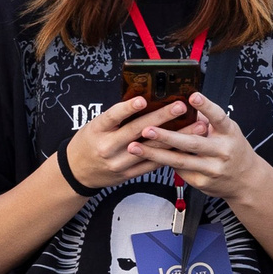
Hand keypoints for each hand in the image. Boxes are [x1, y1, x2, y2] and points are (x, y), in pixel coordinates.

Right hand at [63, 95, 194, 189]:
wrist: (77, 171)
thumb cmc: (88, 143)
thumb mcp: (94, 126)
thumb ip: (116, 117)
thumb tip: (145, 101)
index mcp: (97, 131)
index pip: (112, 117)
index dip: (127, 108)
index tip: (143, 100)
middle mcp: (107, 147)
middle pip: (136, 131)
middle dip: (161, 118)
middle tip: (180, 106)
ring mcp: (119, 162)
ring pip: (151, 149)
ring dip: (176, 137)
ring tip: (195, 126)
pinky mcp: (128, 173)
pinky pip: (153, 163)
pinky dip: (170, 154)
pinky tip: (186, 146)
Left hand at [136, 92, 269, 201]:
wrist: (246, 181)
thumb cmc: (232, 149)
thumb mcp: (226, 132)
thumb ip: (208, 120)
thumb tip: (183, 102)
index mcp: (229, 134)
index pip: (219, 118)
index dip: (207, 107)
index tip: (193, 96)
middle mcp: (222, 151)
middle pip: (193, 143)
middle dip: (167, 136)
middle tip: (146, 129)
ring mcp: (212, 168)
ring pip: (180, 160)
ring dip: (155, 153)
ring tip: (134, 146)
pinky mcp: (202, 182)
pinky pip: (179, 170)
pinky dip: (163, 163)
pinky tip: (146, 158)